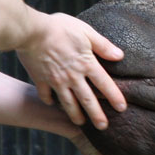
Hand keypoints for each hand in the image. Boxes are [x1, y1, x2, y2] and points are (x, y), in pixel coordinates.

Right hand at [16, 11, 126, 128]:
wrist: (32, 31)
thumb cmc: (60, 27)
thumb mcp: (86, 31)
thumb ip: (103, 45)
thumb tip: (120, 56)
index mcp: (86, 64)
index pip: (105, 84)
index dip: (114, 97)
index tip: (122, 108)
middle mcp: (73, 76)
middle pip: (87, 100)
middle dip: (96, 115)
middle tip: (103, 126)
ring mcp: (56, 80)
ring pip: (68, 103)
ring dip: (75, 114)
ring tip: (81, 124)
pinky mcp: (40, 80)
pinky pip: (46, 95)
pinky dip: (50, 101)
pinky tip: (52, 105)